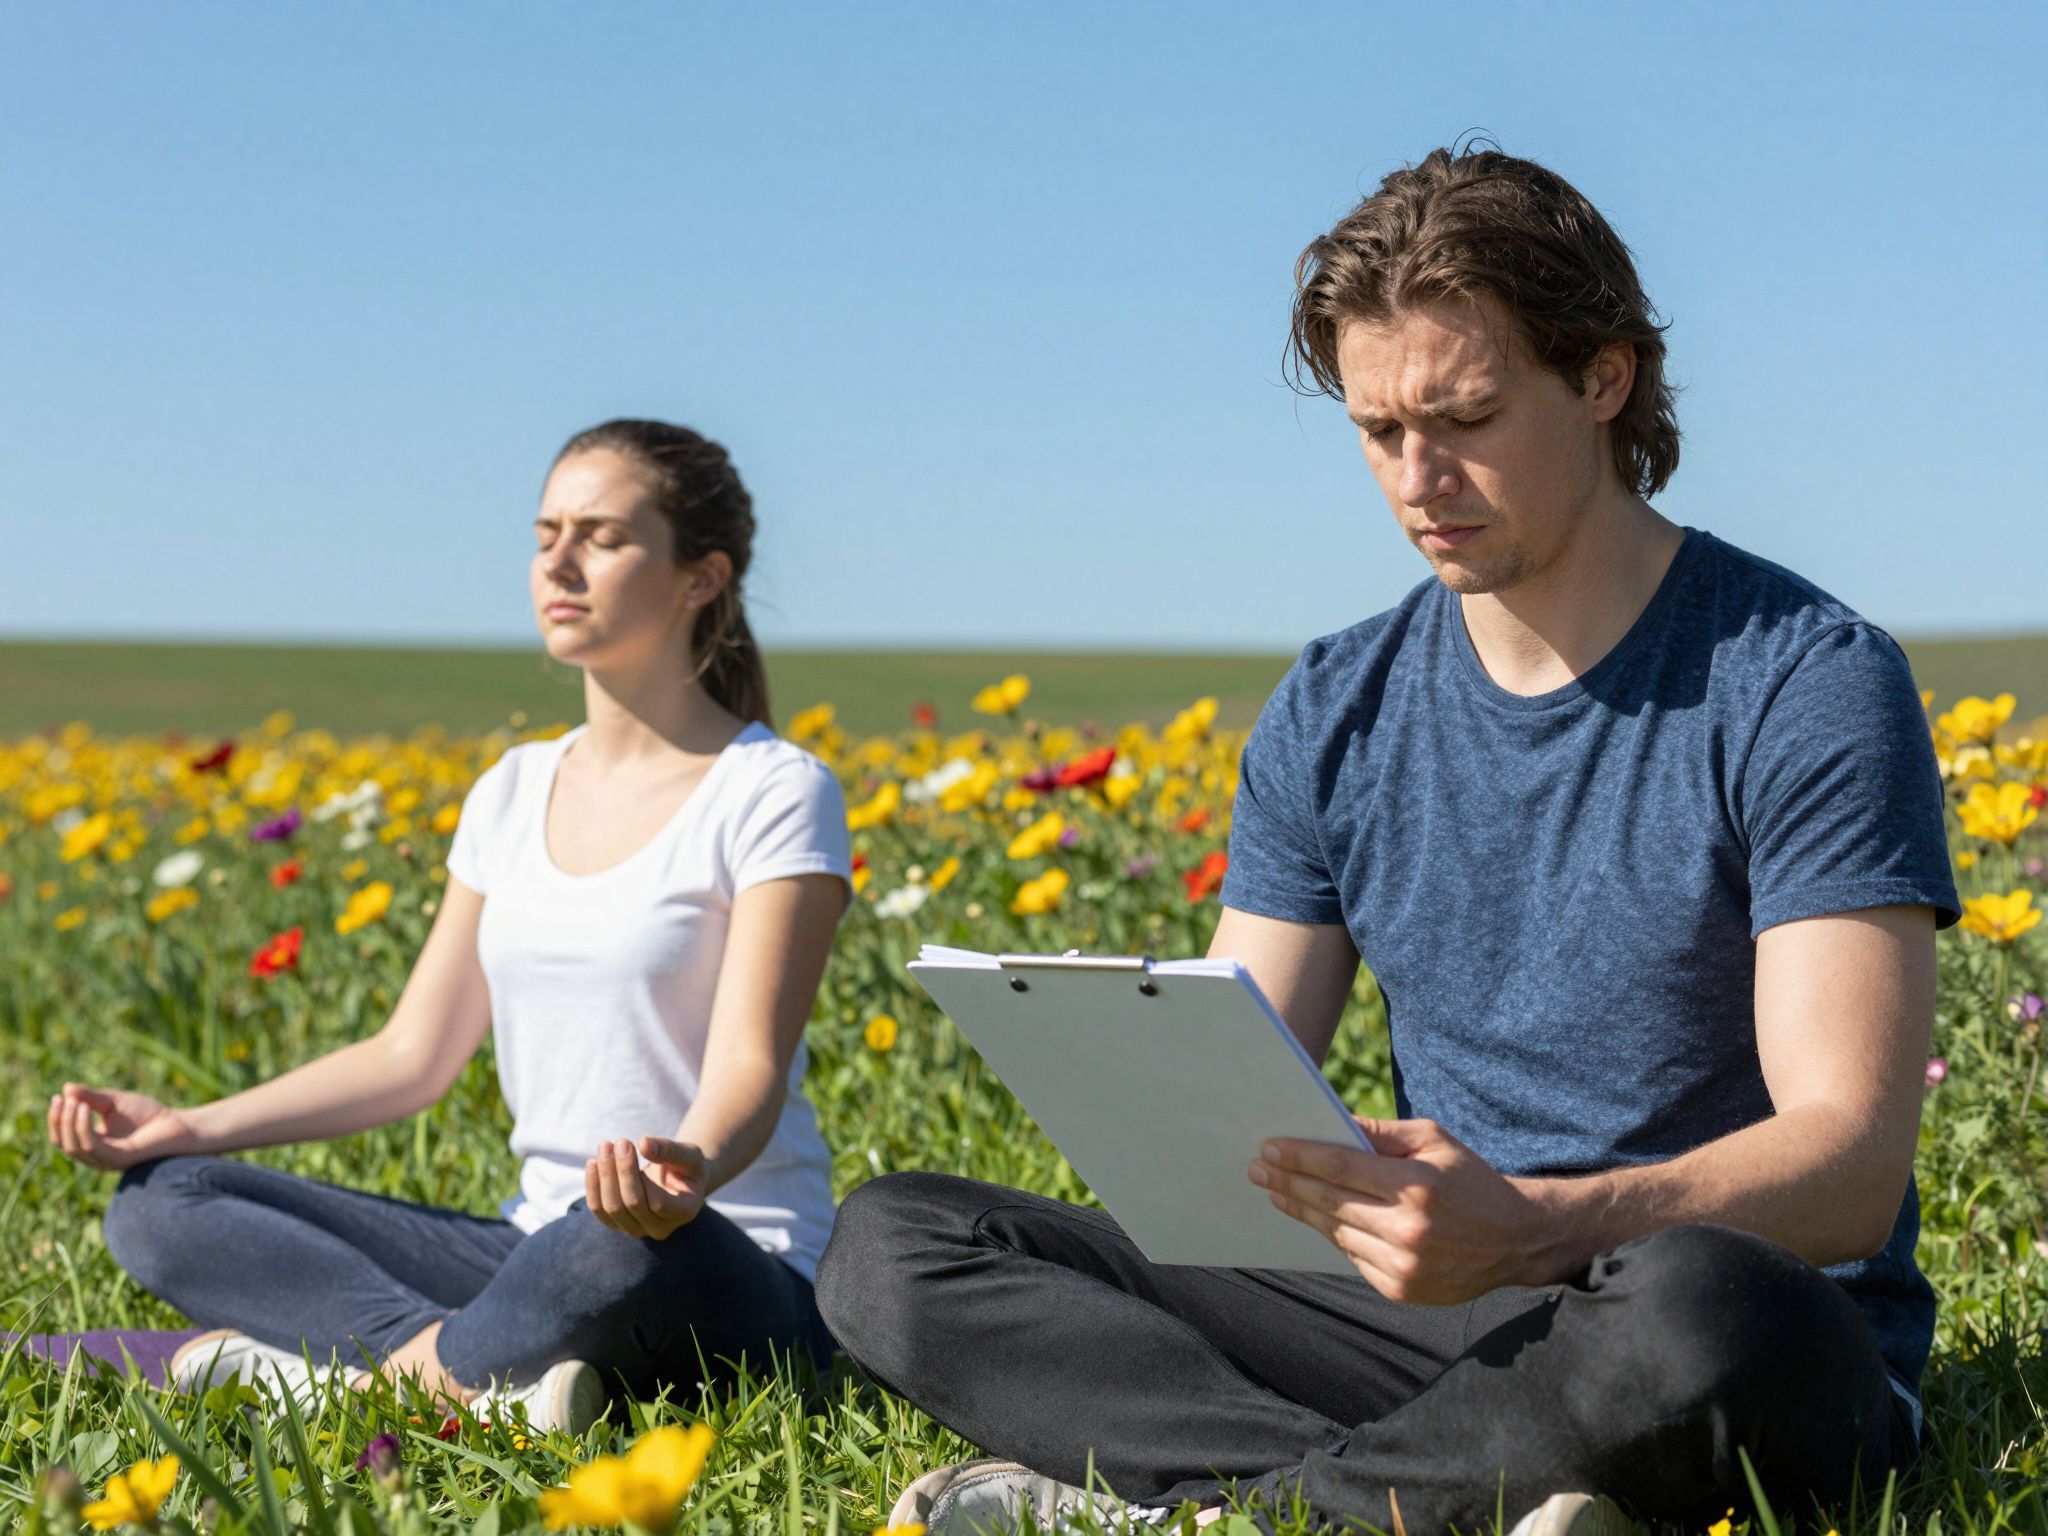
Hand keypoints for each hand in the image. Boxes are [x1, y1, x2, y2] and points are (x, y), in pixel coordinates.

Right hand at [46, 1083, 193, 1170]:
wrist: (178, 1124)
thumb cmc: (147, 1114)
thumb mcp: (113, 1102)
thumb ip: (91, 1097)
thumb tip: (66, 1088)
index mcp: (92, 1144)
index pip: (62, 1138)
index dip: (56, 1119)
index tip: (58, 1096)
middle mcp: (96, 1156)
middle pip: (63, 1144)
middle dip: (60, 1121)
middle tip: (64, 1098)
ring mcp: (106, 1160)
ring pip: (75, 1147)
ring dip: (70, 1123)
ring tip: (75, 1102)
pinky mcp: (119, 1159)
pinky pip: (93, 1147)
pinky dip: (84, 1128)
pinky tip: (85, 1109)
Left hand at [585, 1136, 707, 1240]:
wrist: (679, 1180)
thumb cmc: (687, 1166)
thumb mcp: (689, 1154)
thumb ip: (669, 1150)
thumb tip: (643, 1143)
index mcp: (684, 1212)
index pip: (658, 1203)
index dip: (641, 1176)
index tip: (633, 1143)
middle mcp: (660, 1228)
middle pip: (632, 1204)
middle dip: (622, 1171)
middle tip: (619, 1142)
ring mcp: (638, 1229)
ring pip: (612, 1209)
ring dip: (604, 1176)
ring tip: (605, 1147)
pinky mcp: (618, 1225)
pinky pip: (599, 1210)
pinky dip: (593, 1186)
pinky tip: (592, 1162)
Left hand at [1251, 1117, 1553, 1303]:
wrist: (1515, 1239)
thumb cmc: (1470, 1179)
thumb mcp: (1433, 1140)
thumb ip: (1381, 1132)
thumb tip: (1330, 1122)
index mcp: (1417, 1186)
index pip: (1340, 1168)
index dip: (1299, 1157)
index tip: (1269, 1148)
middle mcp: (1408, 1230)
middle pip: (1329, 1201)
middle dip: (1287, 1182)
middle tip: (1257, 1170)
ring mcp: (1404, 1266)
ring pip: (1335, 1232)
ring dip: (1301, 1210)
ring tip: (1277, 1191)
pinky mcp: (1401, 1290)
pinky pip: (1352, 1257)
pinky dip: (1333, 1234)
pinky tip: (1316, 1217)